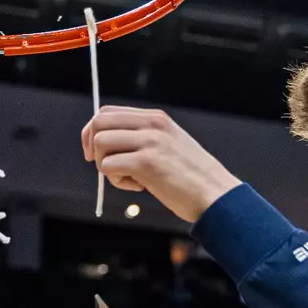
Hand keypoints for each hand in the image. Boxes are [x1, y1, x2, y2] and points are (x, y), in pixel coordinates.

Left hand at [82, 106, 241, 222]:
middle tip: (102, 165)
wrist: (215, 194)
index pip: (109, 112)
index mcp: (156, 118)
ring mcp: (149, 143)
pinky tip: (137, 186)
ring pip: (101, 144)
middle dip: (92, 146)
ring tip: (129, 178)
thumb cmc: (193, 177)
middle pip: (99, 123)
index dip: (93, 130)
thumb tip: (108, 144)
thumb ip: (144, 138)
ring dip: (106, 165)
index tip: (94, 150)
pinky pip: (109, 167)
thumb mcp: (170, 144)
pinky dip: (116, 181)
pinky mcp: (146, 164)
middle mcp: (152, 125)